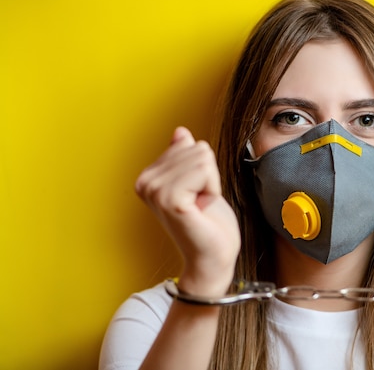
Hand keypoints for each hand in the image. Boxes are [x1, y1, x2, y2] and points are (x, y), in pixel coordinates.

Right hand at [135, 127, 240, 295]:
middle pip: (196, 148)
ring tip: (200, 206)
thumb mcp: (199, 181)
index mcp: (148, 176)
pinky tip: (202, 208)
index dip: (203, 170)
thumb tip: (180, 132)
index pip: (188, 143)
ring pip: (202, 158)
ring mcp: (155, 191)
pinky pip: (204, 170)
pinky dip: (212, 189)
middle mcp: (146, 182)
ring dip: (211, 183)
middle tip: (200, 202)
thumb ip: (185, 157)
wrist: (213, 255)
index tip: (196, 195)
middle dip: (208, 175)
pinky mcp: (170, 200)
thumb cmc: (209, 222)